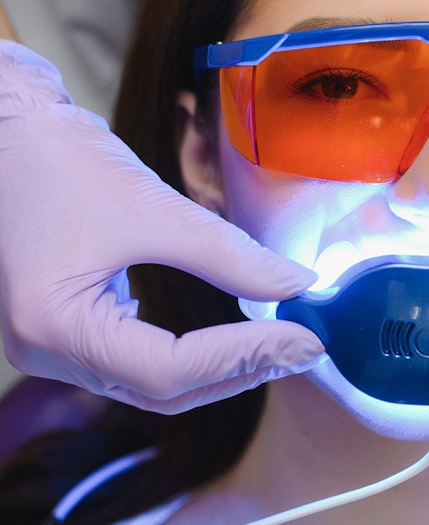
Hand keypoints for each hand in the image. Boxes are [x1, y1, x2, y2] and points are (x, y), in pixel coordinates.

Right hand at [0, 42, 323, 412]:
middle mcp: (46, 352)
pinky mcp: (64, 330)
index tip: (304, 340)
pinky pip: (134, 362)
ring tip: (275, 343)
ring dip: (217, 368)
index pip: (169, 369)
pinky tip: (226, 335)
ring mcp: (51, 346)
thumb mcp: (154, 206)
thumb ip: (229, 253)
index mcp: (56, 326)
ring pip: (150, 384)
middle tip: (301, 347)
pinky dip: (187, 355)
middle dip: (238, 369)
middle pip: (162, 389)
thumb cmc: (62, 161)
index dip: (245, 357)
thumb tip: (296, 285)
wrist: (9, 135)